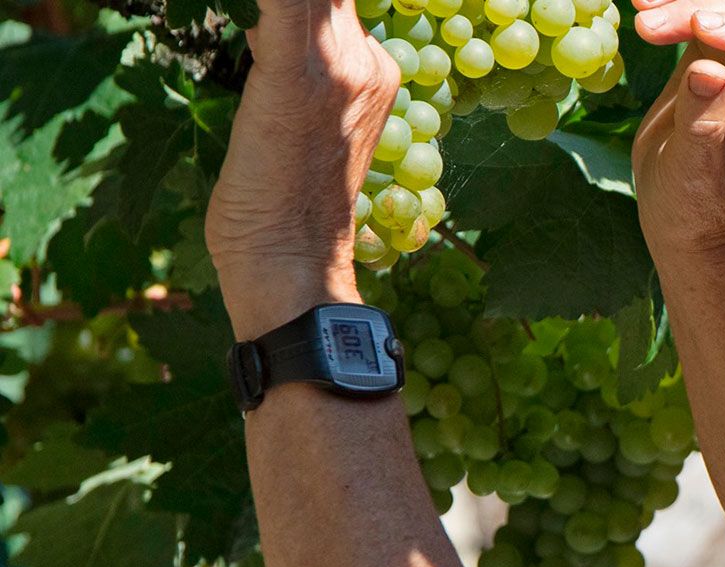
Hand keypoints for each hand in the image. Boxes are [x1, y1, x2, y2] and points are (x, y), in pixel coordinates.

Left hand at [208, 0, 398, 338]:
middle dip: (277, 5)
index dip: (295, 5)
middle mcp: (367, 62)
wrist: (293, 266)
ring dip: (262, 4)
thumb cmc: (285, 208)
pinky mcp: (291, 76)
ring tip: (232, 21)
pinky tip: (231, 9)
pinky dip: (256, 4)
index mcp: (375, 72)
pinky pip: (276, 4)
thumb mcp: (302, 126)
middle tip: (250, 24)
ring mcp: (337, 69)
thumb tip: (256, 30)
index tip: (262, 21)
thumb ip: (292, 71)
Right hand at [630, 0, 724, 257]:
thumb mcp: (693, 175)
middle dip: (706, 11)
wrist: (678, 205)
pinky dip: (677, 4)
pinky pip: (710, 10)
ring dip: (687, 3)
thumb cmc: (692, 203)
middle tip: (648, 26)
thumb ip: (703, 125)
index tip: (698, 25)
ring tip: (642, 15)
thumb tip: (707, 69)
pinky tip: (643, 3)